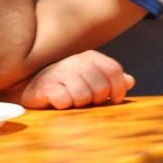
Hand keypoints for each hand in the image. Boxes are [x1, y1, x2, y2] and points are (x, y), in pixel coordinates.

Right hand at [14, 51, 133, 109]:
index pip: (114, 70)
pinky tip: (60, 101)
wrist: (32, 86)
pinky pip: (65, 101)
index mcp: (91, 57)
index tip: (116, 99)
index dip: (119, 88)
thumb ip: (111, 79)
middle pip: (101, 87)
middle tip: (89, 101)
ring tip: (73, 100)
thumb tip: (130, 81)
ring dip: (80, 103)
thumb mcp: (92, 78)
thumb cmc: (67, 83)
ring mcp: (59, 72)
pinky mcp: (45, 86)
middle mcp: (76, 61)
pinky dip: (65, 105)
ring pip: (84, 96)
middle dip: (98, 99)